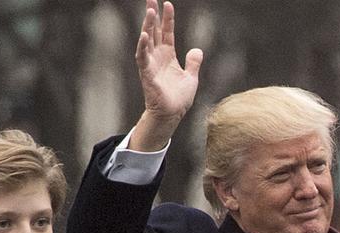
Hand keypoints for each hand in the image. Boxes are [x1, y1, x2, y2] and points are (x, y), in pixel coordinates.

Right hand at [132, 0, 202, 149]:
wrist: (173, 114)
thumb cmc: (179, 98)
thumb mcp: (191, 77)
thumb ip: (193, 62)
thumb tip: (197, 50)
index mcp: (168, 56)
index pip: (167, 32)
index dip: (167, 19)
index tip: (167, 3)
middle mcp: (157, 57)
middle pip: (153, 31)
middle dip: (152, 15)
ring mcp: (151, 64)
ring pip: (147, 41)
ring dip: (147, 26)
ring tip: (150, 11)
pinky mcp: (147, 74)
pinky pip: (142, 58)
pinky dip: (142, 47)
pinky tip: (143, 35)